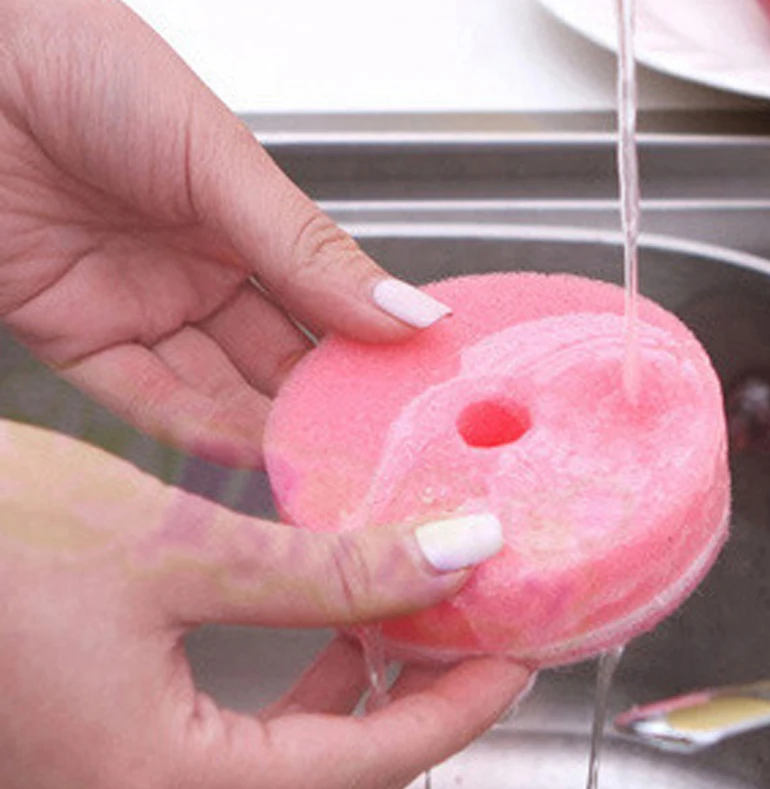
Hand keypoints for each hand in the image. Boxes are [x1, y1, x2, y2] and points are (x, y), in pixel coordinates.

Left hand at [0, 0, 449, 467]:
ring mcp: (137, 305)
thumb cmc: (78, 62)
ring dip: (266, 428)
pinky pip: (145, 396)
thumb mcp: (218, 158)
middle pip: (272, 358)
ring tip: (321, 461)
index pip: (320, 302)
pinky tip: (248, 447)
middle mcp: (193, 268)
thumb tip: (406, 312)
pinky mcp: (73, 335)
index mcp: (241, 218)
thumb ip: (308, 249)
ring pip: (215, 388)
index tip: (411, 386)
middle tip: (371, 443)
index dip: (365, 346)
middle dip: (321, 403)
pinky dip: (196, 427)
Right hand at [0, 420, 528, 788]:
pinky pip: (222, 757)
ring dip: (352, 714)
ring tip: (399, 633)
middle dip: (415, 722)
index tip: (512, 660)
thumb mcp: (175, 547)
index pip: (365, 767)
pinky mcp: (84, 756)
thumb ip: (326, 568)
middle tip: (469, 649)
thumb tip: (452, 555)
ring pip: (276, 782)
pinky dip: (289, 710)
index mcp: (160, 779)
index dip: (455, 713)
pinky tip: (311, 641)